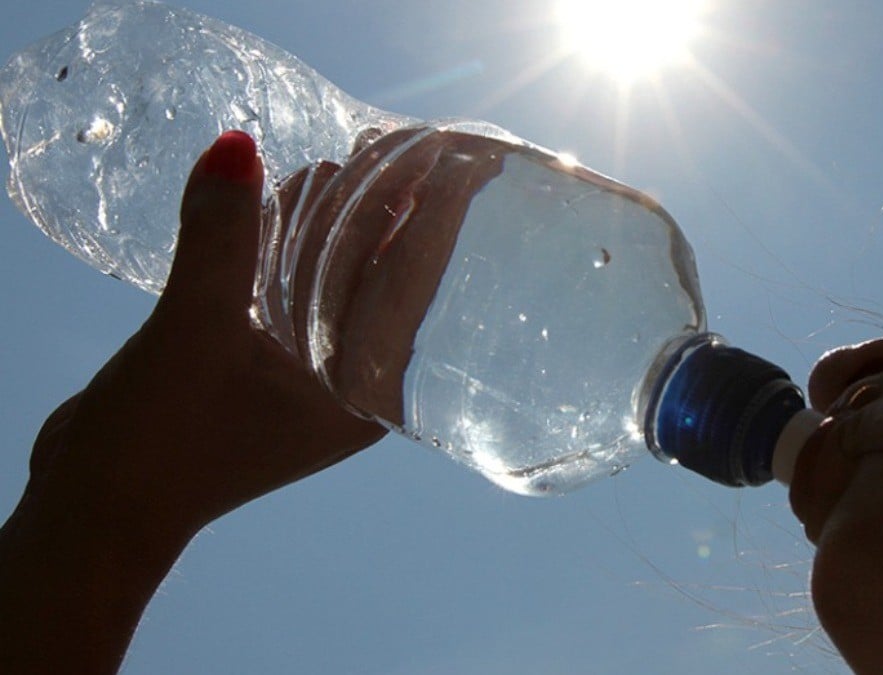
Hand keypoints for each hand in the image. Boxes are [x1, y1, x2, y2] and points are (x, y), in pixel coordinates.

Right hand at [1, 132, 385, 673]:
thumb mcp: (194, 330)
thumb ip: (220, 238)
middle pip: (383, 283)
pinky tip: (285, 204)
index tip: (455, 161)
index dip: (435, 222)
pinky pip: (292, 297)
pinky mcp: (266, 372)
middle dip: (386, 216)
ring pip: (336, 287)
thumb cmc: (158, 443)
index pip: (415, 291)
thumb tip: (239, 146)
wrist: (95, 507)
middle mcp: (348, 388)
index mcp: (361, 394)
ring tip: (342, 164)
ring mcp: (307, 382)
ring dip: (334, 230)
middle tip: (391, 146)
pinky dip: (288, 252)